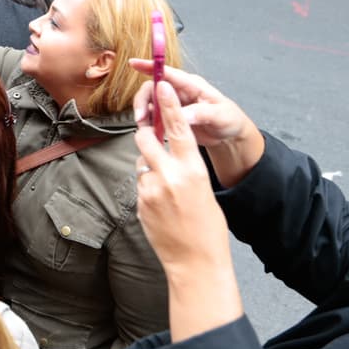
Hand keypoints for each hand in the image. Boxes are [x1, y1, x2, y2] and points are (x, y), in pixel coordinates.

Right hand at [128, 61, 263, 187]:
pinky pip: (153, 116)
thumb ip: (201, 113)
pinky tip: (150, 132)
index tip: (134, 63)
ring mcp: (173, 104)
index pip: (168, 72)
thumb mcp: (220, 115)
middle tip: (141, 117)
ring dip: (143, 112)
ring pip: (150, 102)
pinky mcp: (170, 116)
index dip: (150, 66)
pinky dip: (147, 123)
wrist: (229, 135)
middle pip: (152, 87)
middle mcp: (180, 91)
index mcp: (192, 85)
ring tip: (144, 127)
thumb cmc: (228, 119)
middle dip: (143, 100)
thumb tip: (182, 115)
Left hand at [134, 80, 243, 341]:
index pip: (178, 128)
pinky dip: (148, 185)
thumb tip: (171, 155)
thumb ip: (186, 169)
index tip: (161, 85)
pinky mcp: (140, 204)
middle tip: (148, 126)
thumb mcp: (204, 191)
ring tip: (165, 185)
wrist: (196, 263)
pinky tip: (161, 203)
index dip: (168, 104)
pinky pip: (140, 184)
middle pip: (147, 138)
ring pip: (142, 163)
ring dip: (149, 165)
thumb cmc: (208, 229)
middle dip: (146, 129)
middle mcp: (169, 177)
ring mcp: (151, 191)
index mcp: (192, 171)